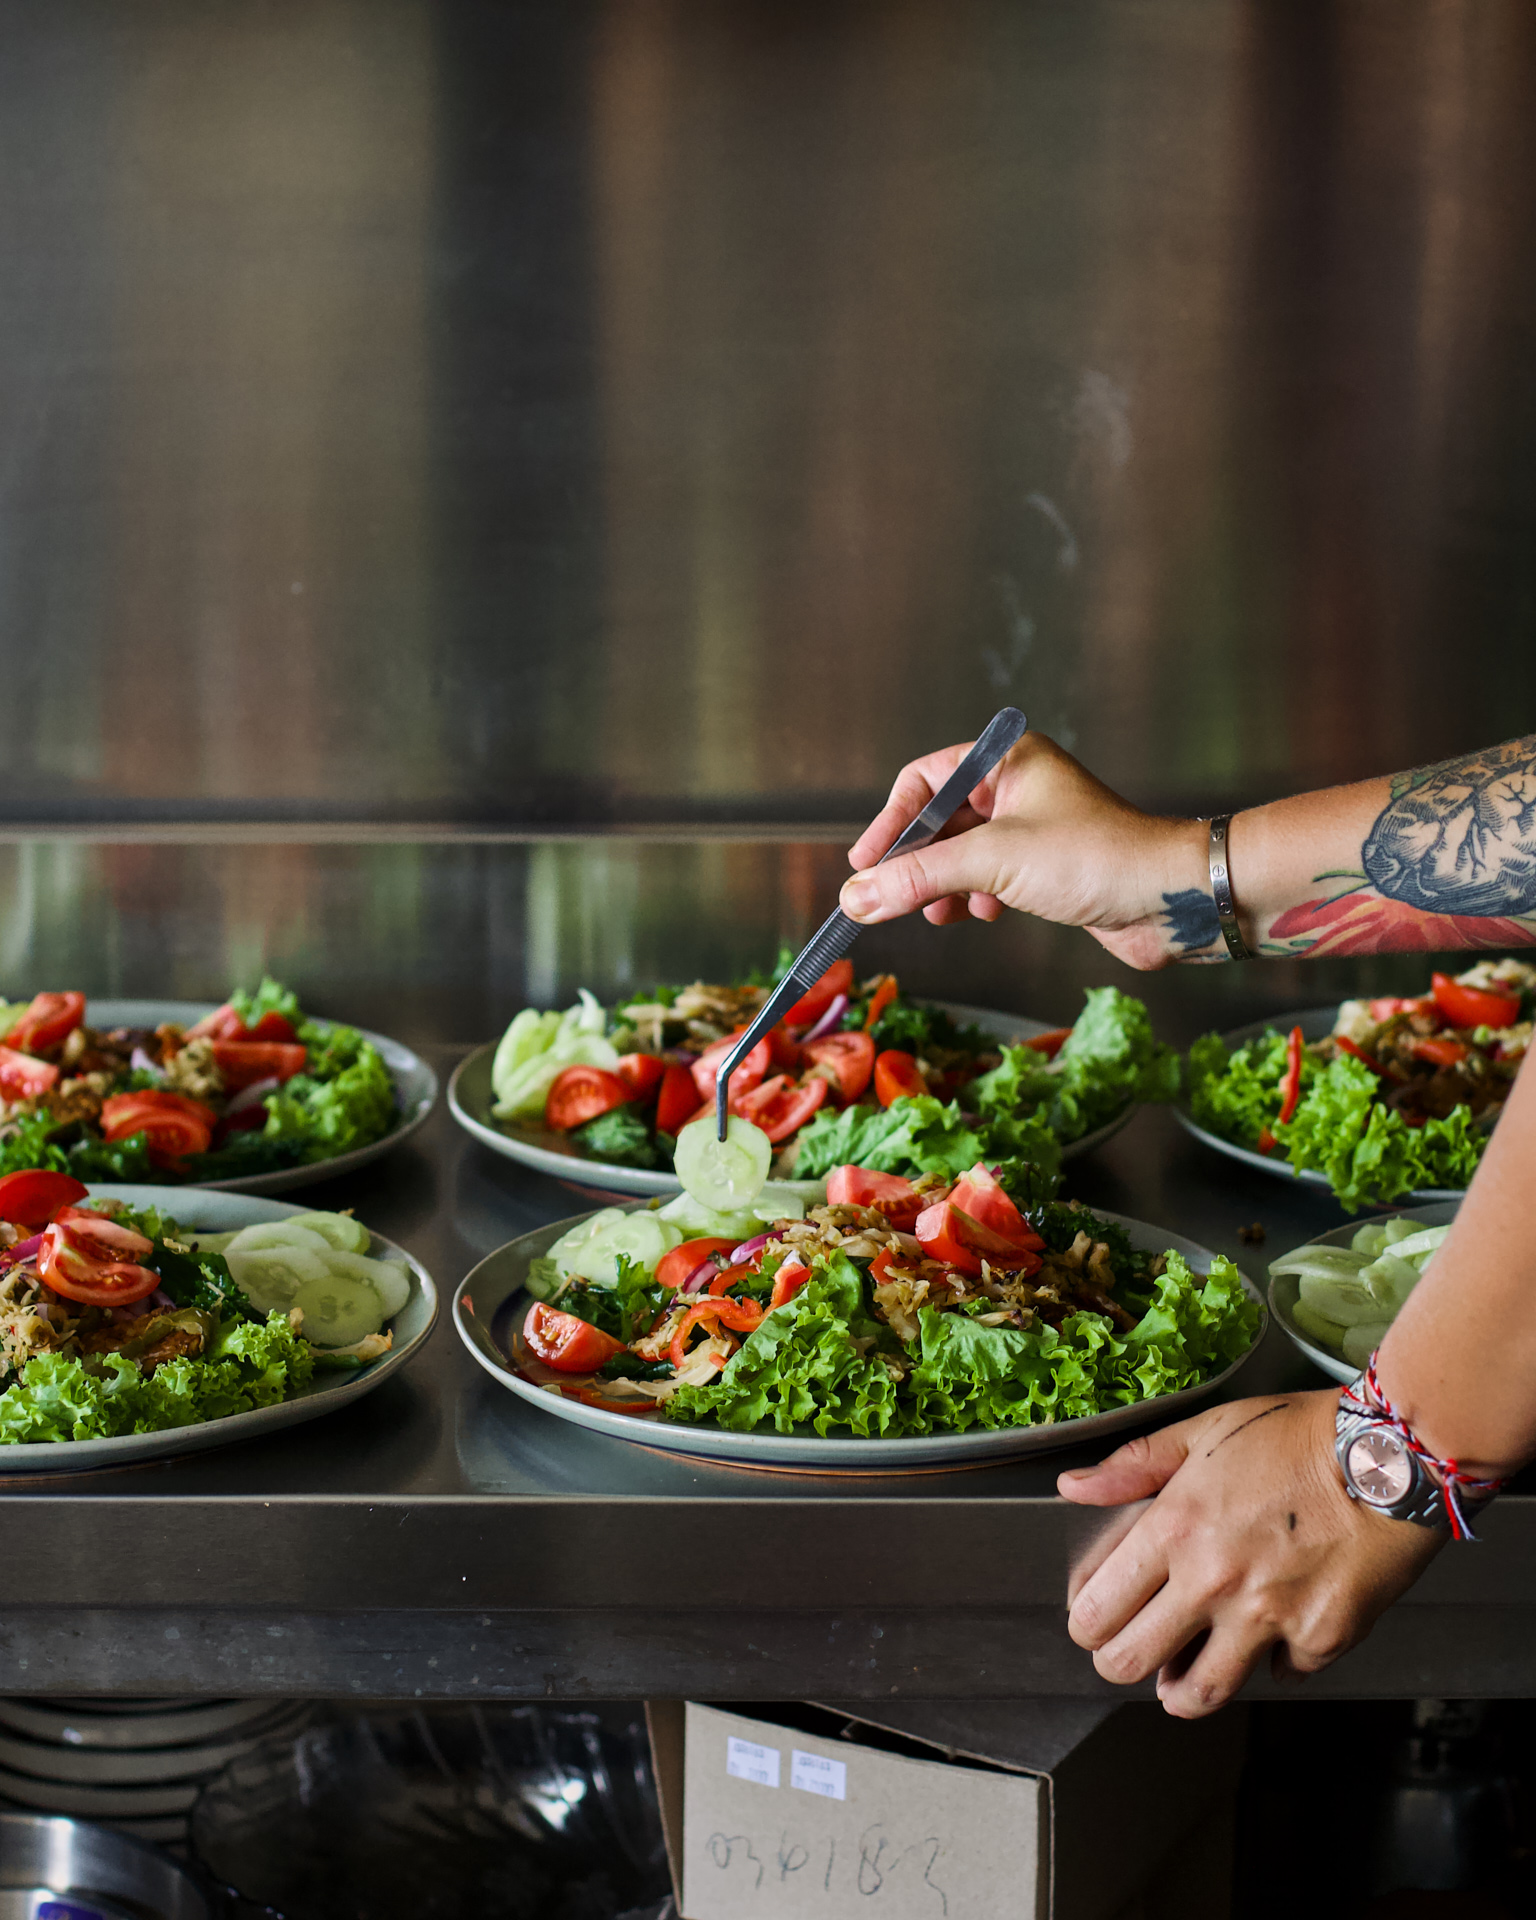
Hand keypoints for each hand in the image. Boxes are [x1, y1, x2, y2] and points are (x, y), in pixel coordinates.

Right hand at [840, 732, 1205, 968]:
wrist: (1169, 899)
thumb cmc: (1097, 858)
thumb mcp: (992, 862)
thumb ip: (918, 878)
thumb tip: (857, 896)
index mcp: (1007, 761)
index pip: (924, 781)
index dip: (890, 822)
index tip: (863, 864)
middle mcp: (1019, 787)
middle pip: (939, 821)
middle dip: (915, 863)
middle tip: (886, 898)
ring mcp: (1033, 827)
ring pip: (962, 854)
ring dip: (942, 886)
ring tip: (937, 913)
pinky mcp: (1046, 867)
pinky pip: (988, 878)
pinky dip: (974, 897)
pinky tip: (982, 914)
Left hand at [1057, 1390, 1442, 1715]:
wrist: (1388, 1458)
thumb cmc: (1296, 1436)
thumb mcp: (1205, 1432)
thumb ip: (1134, 1465)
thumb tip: (1073, 1487)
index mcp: (1175, 1529)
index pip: (1098, 1607)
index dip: (1085, 1621)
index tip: (1091, 1619)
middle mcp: (1214, 1581)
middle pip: (1131, 1662)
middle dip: (1117, 1662)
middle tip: (1124, 1655)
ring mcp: (1268, 1618)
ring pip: (1200, 1693)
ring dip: (1180, 1692)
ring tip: (1177, 1682)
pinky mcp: (1321, 1639)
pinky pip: (1283, 1673)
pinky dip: (1273, 1662)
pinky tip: (1271, 1640)